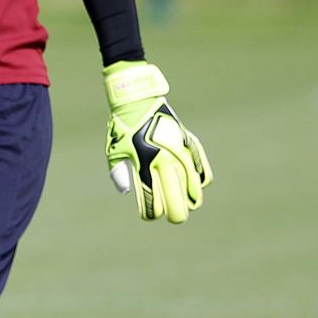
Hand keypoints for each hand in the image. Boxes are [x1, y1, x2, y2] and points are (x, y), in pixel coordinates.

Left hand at [102, 60, 211, 222]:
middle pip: (177, 201)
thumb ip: (119, 172)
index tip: (150, 216)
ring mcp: (180, 153)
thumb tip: (127, 191)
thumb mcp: (115, 149)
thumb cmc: (123, 127)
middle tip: (174, 217)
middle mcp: (165, 161)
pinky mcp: (190, 145)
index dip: (153, 214)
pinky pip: (202, 170)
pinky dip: (201, 181)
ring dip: (191, 200)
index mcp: (145, 165)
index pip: (154, 201)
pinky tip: (196, 185)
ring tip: (189, 205)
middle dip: (176, 214)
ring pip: (194, 189)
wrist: (139, 101)